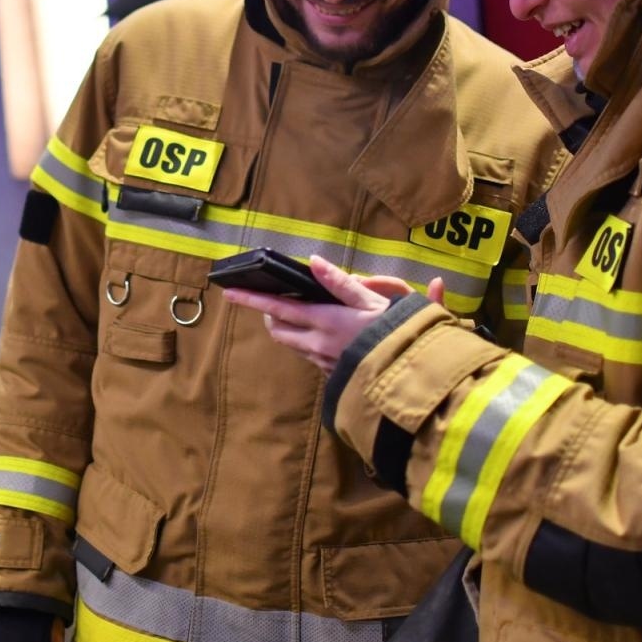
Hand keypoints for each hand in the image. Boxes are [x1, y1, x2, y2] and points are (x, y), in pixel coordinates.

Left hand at [222, 256, 443, 371]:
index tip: (229, 292)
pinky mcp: (333, 374)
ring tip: (300, 313)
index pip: (278, 307)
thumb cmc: (398, 334)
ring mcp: (324, 362)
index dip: (252, 299)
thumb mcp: (374, 301)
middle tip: (271, 300)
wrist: (412, 380)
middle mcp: (318, 344)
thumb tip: (314, 262)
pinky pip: (311, 355)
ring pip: (294, 343)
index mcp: (325, 321)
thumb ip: (341, 283)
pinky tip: (327, 333)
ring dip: (290, 328)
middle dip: (268, 314)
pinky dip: (309, 341)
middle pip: (278, 329)